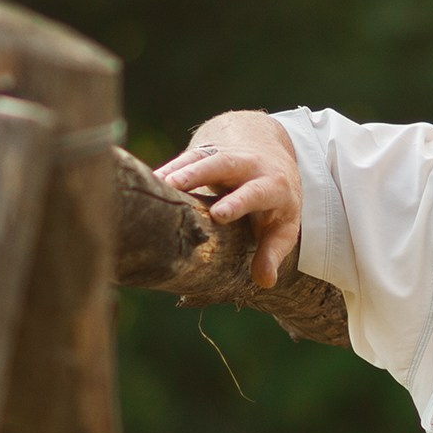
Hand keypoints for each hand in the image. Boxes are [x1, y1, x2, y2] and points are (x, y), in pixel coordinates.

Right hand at [156, 114, 302, 287]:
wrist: (269, 150)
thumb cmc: (276, 201)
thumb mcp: (283, 226)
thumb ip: (273, 252)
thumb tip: (265, 282)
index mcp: (273, 184)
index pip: (256, 192)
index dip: (238, 202)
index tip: (219, 215)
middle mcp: (249, 165)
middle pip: (224, 165)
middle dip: (199, 174)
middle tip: (175, 185)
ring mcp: (226, 156)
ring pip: (201, 158)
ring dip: (178, 170)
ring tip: (156, 182)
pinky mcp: (206, 152)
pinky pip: (186, 158)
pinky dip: (168, 169)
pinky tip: (150, 180)